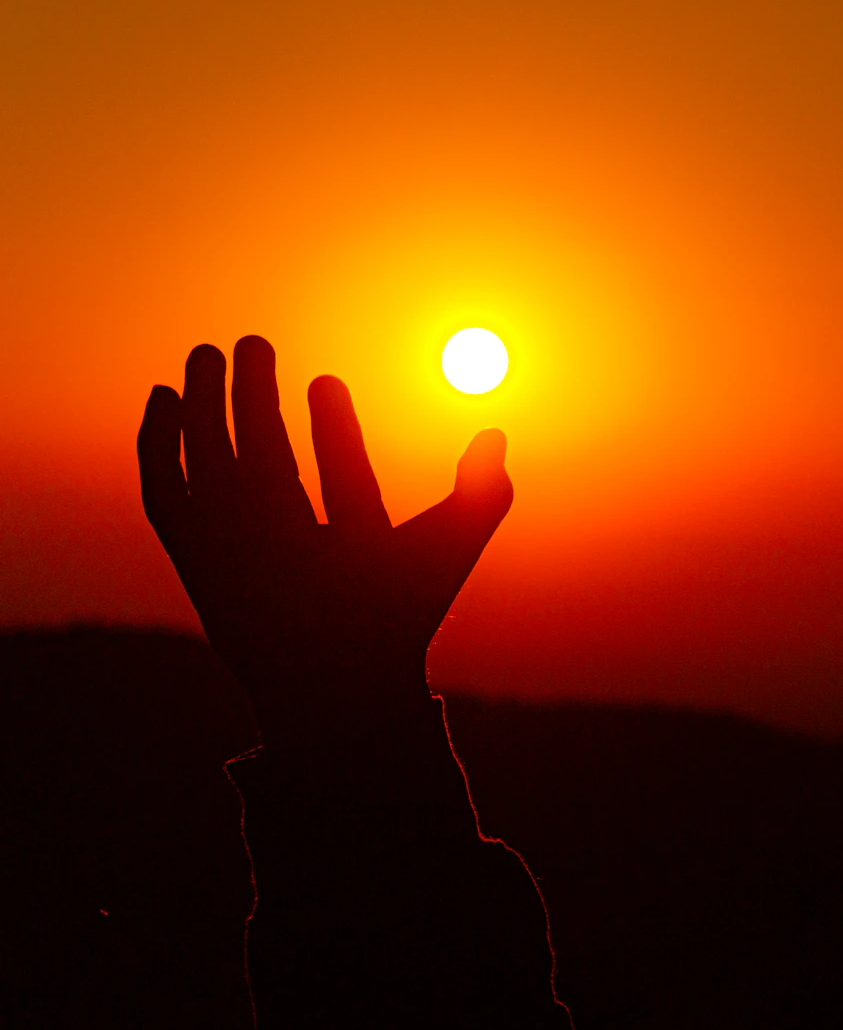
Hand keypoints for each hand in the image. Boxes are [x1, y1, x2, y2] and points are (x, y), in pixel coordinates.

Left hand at [137, 336, 512, 747]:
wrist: (326, 689)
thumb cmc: (394, 610)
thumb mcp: (447, 553)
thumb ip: (482, 495)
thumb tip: (497, 432)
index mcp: (357, 567)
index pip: (347, 492)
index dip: (336, 435)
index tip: (324, 379)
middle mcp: (285, 568)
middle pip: (257, 470)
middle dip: (250, 400)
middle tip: (252, 340)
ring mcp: (229, 566)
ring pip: (202, 475)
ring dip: (199, 408)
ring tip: (205, 353)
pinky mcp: (192, 564)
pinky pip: (164, 496)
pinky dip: (157, 447)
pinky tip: (164, 399)